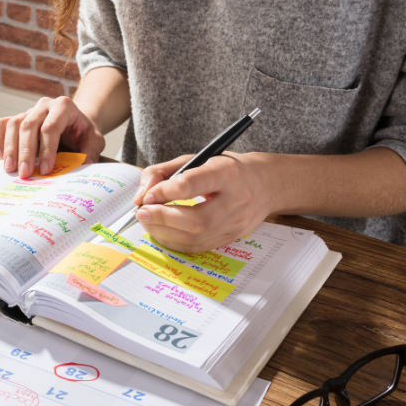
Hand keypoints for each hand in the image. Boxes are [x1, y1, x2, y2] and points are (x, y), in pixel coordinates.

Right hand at [0, 96, 105, 178]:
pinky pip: (2, 124)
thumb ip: (91, 152)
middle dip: (25, 151)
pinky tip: (1, 156)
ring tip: (10, 168)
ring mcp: (29, 110)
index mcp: (64, 107)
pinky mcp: (18, 118)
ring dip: (10, 148)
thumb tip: (84, 165)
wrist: (75, 123)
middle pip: (28, 125)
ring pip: (13, 124)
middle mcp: (44, 105)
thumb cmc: (83, 132)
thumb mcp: (95, 140)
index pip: (50, 127)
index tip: (45, 170)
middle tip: (24, 173)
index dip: (46, 149)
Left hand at [133, 152, 276, 253]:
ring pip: (195, 237)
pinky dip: (174, 242)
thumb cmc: (225, 169)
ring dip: (164, 233)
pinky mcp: (232, 237)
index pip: (191, 184)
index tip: (147, 196)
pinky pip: (198, 247)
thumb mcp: (196, 158)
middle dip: (162, 218)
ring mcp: (236, 223)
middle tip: (142, 213)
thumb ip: (163, 172)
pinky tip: (162, 232)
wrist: (265, 184)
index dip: (164, 192)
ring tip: (148, 222)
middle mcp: (236, 199)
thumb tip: (141, 196)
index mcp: (227, 173)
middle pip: (195, 219)